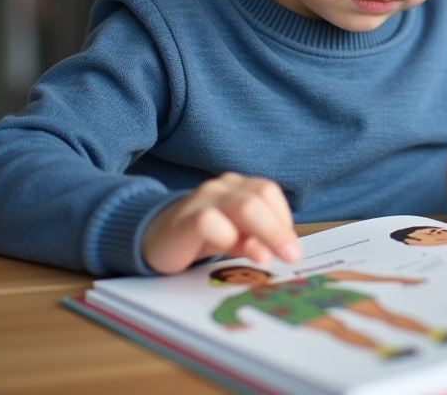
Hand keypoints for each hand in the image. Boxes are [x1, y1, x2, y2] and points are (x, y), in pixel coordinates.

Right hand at [142, 172, 301, 274]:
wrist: (153, 239)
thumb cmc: (200, 237)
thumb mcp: (233, 238)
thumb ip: (254, 239)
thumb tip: (284, 251)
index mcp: (238, 187)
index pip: (269, 192)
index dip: (283, 218)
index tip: (291, 246)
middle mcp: (222, 188)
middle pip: (260, 197)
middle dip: (279, 229)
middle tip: (292, 256)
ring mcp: (203, 200)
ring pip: (244, 206)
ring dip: (264, 232)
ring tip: (268, 258)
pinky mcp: (185, 219)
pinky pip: (210, 221)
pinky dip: (227, 237)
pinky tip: (232, 252)